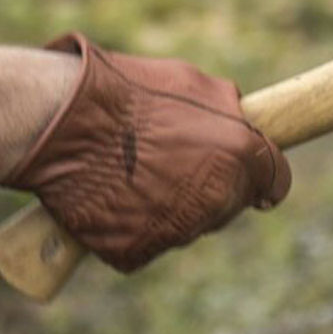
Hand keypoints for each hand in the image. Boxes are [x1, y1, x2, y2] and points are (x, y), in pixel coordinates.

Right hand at [3, 34, 289, 272]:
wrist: (57, 121)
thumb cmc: (120, 92)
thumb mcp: (187, 81)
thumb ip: (224, 109)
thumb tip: (241, 119)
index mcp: (239, 152)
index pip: (275, 180)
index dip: (260, 176)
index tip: (248, 176)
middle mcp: (216, 198)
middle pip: (230, 205)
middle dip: (210, 187)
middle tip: (170, 160)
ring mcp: (177, 230)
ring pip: (188, 225)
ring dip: (171, 206)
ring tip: (131, 171)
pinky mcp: (138, 251)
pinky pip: (146, 242)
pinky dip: (134, 225)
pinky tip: (112, 195)